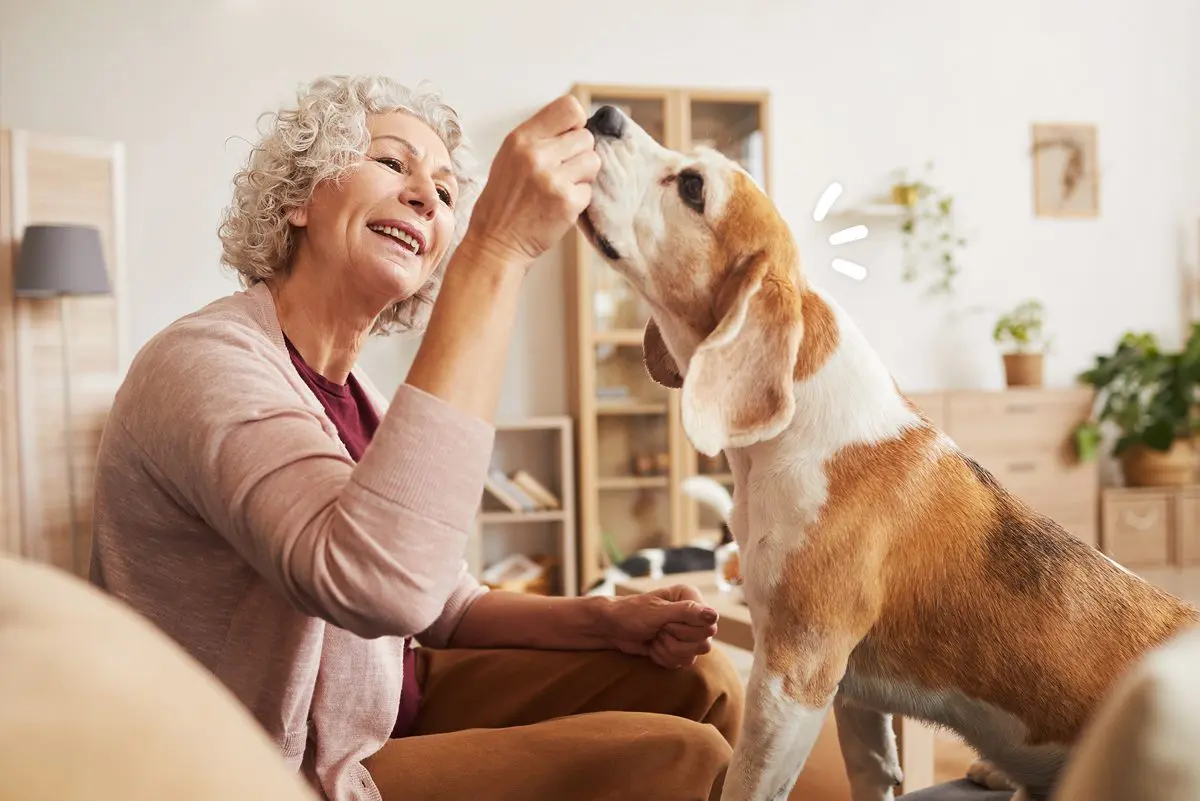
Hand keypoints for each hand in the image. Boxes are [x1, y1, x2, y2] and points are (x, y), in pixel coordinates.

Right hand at [463, 94, 599, 267]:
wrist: (496, 242)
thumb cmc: (504, 201)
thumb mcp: (510, 157)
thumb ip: (540, 138)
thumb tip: (576, 124)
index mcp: (521, 138)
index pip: (569, 107)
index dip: (575, 124)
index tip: (568, 139)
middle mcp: (536, 154)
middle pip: (586, 137)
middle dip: (579, 155)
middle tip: (561, 172)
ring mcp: (552, 179)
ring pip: (593, 161)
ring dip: (582, 176)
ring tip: (560, 187)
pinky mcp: (567, 202)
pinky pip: (590, 190)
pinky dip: (579, 199)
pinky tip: (559, 206)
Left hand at [603, 585, 718, 668]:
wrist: (613, 628)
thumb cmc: (631, 614)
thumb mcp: (657, 612)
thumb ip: (687, 612)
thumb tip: (714, 615)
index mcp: (691, 597)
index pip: (709, 625)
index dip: (686, 630)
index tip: (665, 623)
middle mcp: (694, 613)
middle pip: (704, 642)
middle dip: (675, 642)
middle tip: (658, 631)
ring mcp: (688, 631)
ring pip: (694, 654)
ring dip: (669, 651)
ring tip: (654, 638)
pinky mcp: (681, 646)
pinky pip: (684, 662)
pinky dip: (665, 658)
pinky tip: (654, 647)